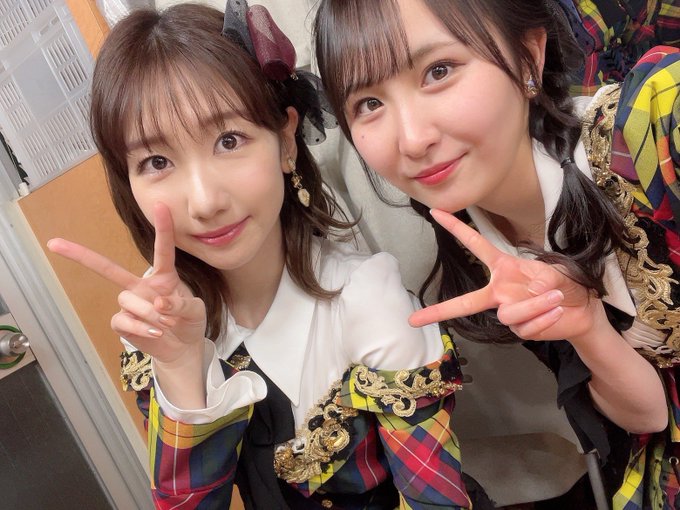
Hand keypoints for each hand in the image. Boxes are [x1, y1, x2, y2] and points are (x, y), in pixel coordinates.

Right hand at [47, 203, 206, 364]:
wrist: (183, 349)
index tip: (160, 205)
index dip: (163, 228)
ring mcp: (129, 304)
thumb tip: (160, 302)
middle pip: (108, 268)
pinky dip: (141, 328)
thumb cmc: (189, 323)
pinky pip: (123, 320)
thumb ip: (181, 304)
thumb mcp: (195, 311)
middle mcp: (141, 286)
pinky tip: (155, 332)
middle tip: (54, 244)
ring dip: (150, 313)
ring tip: (167, 324)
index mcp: (163, 277)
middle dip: (81, 256)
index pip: (162, 250)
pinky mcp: (123, 323)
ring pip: (127, 300)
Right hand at [410, 209, 605, 341]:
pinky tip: (556, 312)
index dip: (457, 228)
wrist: (584, 310)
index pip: (476, 244)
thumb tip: (531, 291)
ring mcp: (508, 311)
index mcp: (505, 268)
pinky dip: (544, 318)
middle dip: (439, 310)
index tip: (436, 212)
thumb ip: (542, 278)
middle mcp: (501, 291)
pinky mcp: (520, 329)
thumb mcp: (556, 269)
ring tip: (556, 298)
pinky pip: (524, 325)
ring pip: (508, 312)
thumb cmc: (567, 283)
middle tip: (414, 320)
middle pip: (465, 301)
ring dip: (535, 304)